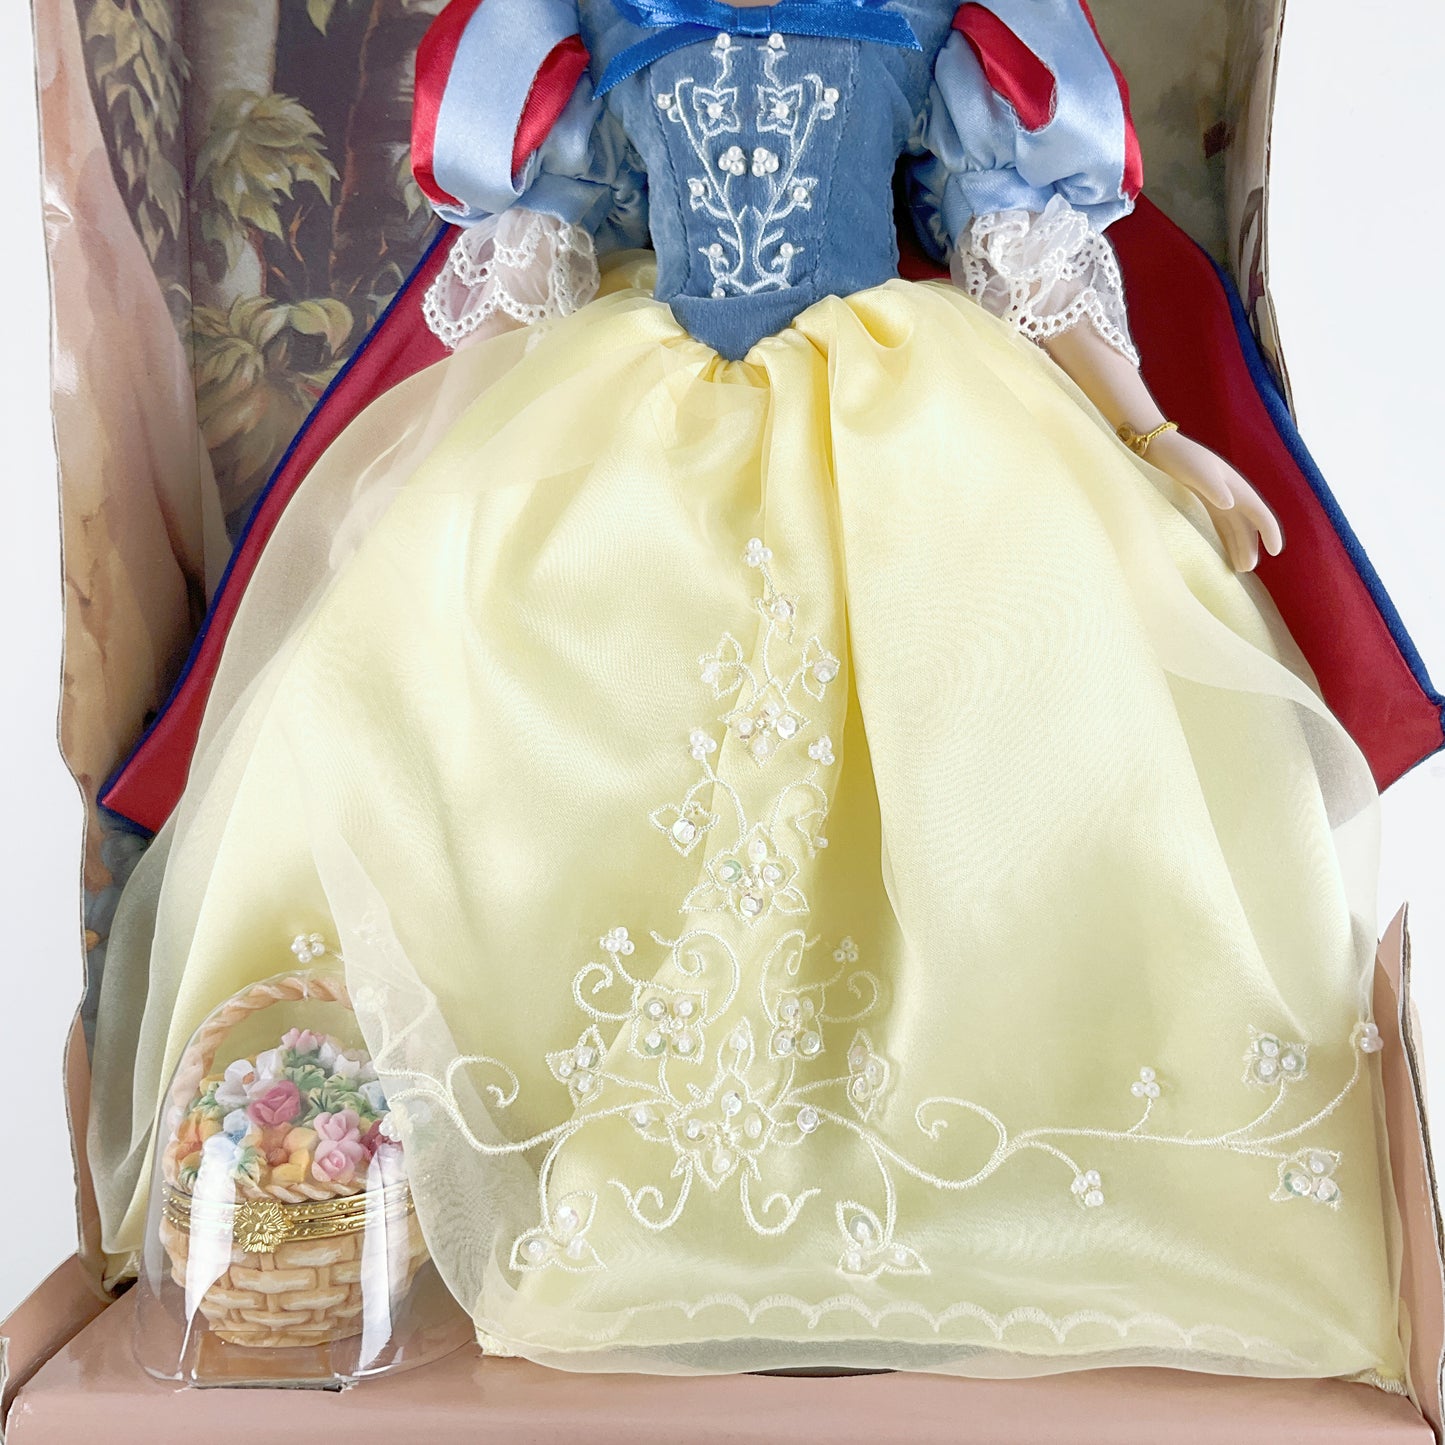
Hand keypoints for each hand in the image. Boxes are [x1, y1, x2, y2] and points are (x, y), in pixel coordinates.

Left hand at [1145, 429, 1283, 572]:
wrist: (1158, 447)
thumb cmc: (1179, 456)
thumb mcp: (1197, 470)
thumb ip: (1213, 487)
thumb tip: (1229, 505)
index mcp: (1235, 486)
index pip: (1259, 512)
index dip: (1269, 531)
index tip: (1276, 551)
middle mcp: (1231, 494)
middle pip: (1247, 525)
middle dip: (1251, 546)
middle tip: (1246, 569)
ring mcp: (1217, 500)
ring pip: (1234, 528)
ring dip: (1239, 546)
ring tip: (1239, 568)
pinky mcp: (1201, 504)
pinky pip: (1219, 526)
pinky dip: (1224, 540)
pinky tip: (1221, 553)